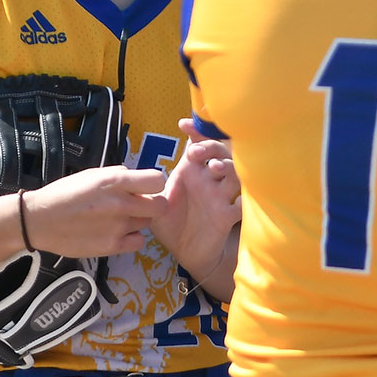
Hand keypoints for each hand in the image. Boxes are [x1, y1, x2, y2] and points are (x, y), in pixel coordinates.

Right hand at [21, 166, 166, 258]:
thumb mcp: (93, 175)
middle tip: (140, 205)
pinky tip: (118, 233)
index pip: (158, 181)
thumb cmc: (65, 193)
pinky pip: (138, 242)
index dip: (154, 184)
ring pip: (148, 224)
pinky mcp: (111, 247)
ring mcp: (117, 227)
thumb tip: (140, 180)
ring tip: (119, 218)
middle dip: (153, 204)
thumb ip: (120, 176)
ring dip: (139, 220)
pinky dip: (132, 238)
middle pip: (161, 206)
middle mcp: (120, 204)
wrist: (38, 220)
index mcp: (115, 181)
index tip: (146, 187)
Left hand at [148, 119, 243, 284]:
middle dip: (212, 148)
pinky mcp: (227, 216)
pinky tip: (237, 199)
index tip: (183, 125)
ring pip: (235, 175)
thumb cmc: (169, 222)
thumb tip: (134, 176)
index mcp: (191, 172)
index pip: (198, 145)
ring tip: (215, 168)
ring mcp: (221, 197)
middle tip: (197, 153)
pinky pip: (241, 205)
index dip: (196, 132)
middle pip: (221, 153)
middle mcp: (209, 180)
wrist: (183, 251)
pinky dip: (243, 201)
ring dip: (229, 168)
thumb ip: (148, 188)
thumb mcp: (154, 202)